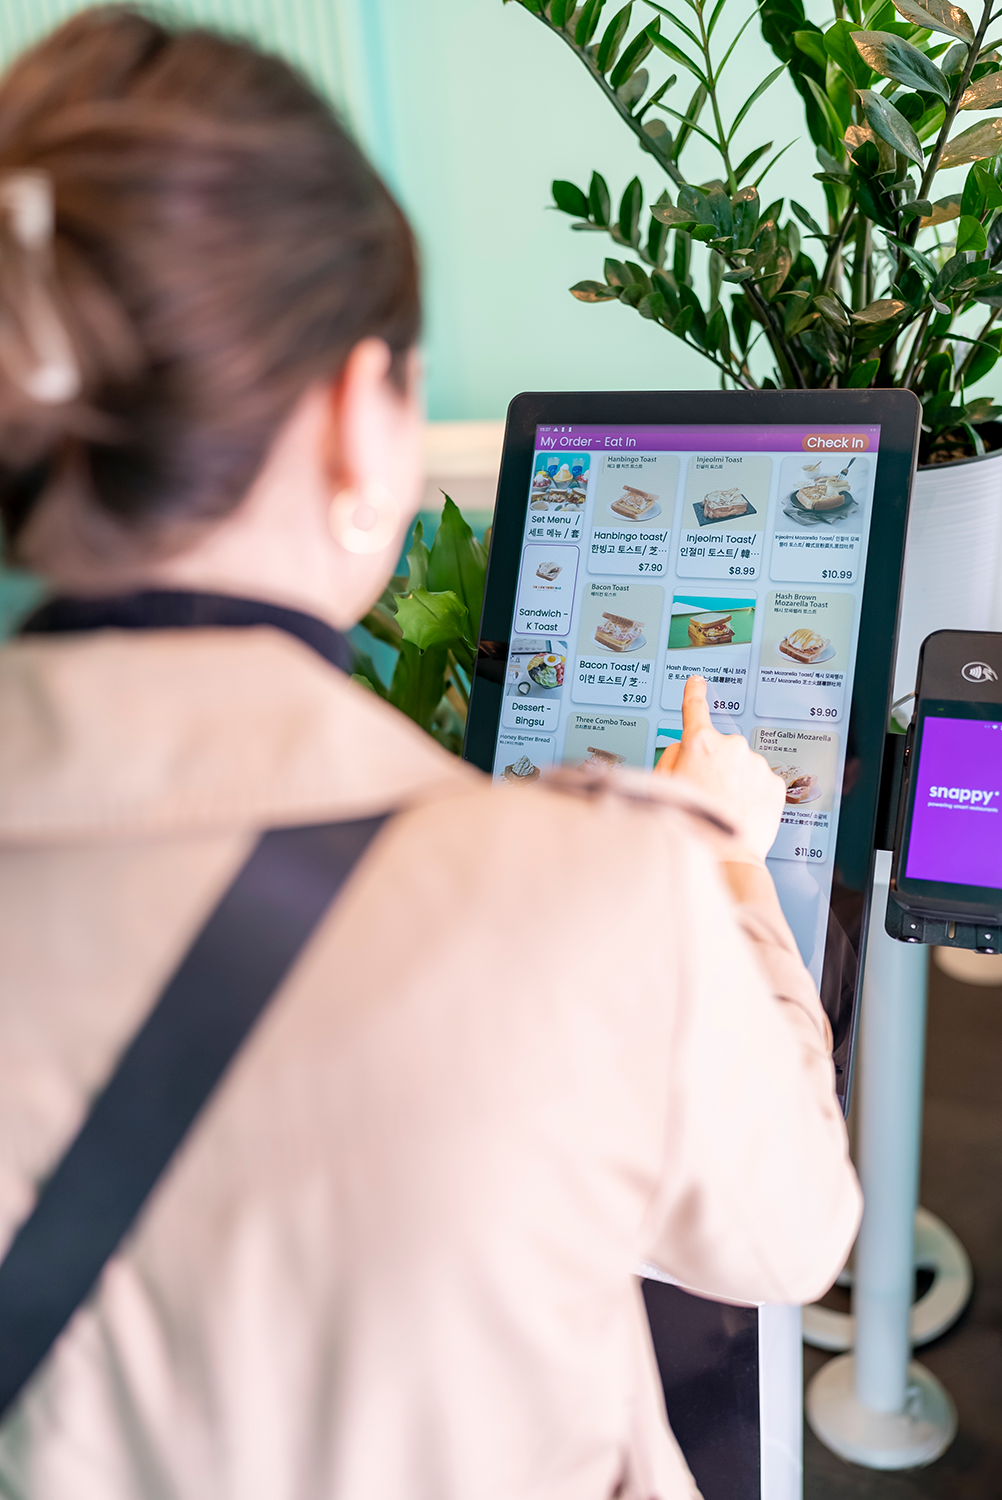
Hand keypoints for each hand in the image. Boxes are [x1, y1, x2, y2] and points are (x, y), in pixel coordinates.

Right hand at [654, 676, 783, 861]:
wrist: (726, 857)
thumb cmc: (691, 825)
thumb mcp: (663, 787)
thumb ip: (671, 758)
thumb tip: (684, 748)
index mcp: (699, 744)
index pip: (694, 709)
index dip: (694, 694)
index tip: (697, 683)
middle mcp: (731, 747)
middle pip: (720, 750)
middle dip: (714, 766)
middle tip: (707, 794)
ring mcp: (757, 764)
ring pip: (742, 767)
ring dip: (735, 782)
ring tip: (726, 809)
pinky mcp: (776, 783)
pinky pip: (761, 783)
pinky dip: (753, 795)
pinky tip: (743, 813)